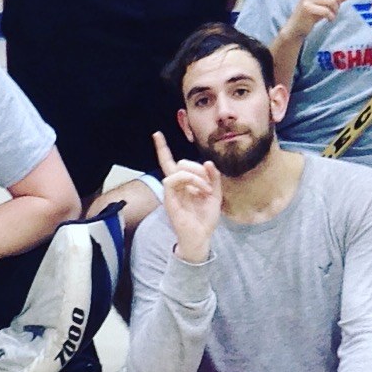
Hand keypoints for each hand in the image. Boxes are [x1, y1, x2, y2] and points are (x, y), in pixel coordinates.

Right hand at [152, 131, 220, 259]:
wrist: (202, 237)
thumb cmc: (205, 218)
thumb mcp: (215, 194)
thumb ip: (214, 178)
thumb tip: (209, 162)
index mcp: (184, 184)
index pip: (170, 162)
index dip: (163, 148)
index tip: (156, 134)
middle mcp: (175, 186)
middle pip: (180, 162)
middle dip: (198, 168)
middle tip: (209, 185)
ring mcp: (171, 193)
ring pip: (177, 170)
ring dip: (196, 176)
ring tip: (206, 190)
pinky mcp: (169, 200)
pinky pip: (172, 181)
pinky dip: (190, 181)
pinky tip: (200, 191)